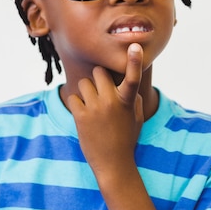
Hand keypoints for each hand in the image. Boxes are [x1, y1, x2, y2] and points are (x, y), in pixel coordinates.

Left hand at [68, 43, 143, 178]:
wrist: (113, 163)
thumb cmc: (127, 138)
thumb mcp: (137, 118)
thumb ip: (133, 98)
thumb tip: (128, 84)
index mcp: (127, 101)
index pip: (133, 77)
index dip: (134, 60)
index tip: (134, 46)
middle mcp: (111, 102)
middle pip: (99, 72)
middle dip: (99, 78)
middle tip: (101, 91)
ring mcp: (95, 108)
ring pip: (84, 83)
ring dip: (87, 91)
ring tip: (92, 105)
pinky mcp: (80, 116)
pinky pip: (73, 97)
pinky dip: (77, 104)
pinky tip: (84, 115)